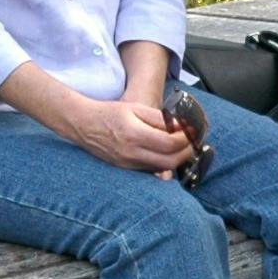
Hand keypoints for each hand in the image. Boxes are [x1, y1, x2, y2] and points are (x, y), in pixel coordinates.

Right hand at [65, 94, 197, 176]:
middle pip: (170, 161)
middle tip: (193, 141)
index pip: (169, 144)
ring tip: (184, 146)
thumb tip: (182, 126)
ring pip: (162, 168)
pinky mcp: (127, 169)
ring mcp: (128, 164)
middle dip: (187, 152)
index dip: (185, 139)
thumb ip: (161, 118)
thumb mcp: (136, 108)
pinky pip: (152, 170)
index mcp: (134, 134)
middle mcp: (131, 153)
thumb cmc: (111, 113)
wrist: (84, 125)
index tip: (192, 131)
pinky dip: (164, 163)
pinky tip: (168, 153)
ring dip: (178, 159)